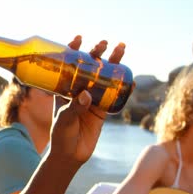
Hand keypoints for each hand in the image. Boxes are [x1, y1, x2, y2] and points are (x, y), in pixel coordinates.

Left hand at [49, 36, 125, 162]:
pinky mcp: (103, 110)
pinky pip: (115, 96)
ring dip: (114, 64)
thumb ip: (74, 107)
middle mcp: (78, 91)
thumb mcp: (64, 120)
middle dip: (97, 53)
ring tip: (121, 49)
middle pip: (89, 67)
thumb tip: (87, 94)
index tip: (79, 38)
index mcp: (64, 90)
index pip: (68, 66)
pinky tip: (132, 81)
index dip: (73, 50)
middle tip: (105, 43)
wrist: (71, 155)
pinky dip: (124, 88)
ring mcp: (92, 99)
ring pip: (104, 78)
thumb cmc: (60, 135)